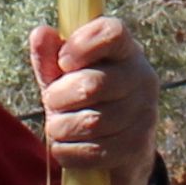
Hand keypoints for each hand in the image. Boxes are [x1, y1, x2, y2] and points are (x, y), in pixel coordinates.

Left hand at [30, 14, 162, 184]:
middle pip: (92, 84)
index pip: (112, 33)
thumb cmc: (85, 103)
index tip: (63, 61)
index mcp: (126, 51)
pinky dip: (68, 151)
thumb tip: (40, 33)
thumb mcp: (64, 77)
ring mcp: (144, 113)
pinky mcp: (137, 147)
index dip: (81, 44)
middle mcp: (142, 78)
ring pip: (90, 122)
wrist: (116, 151)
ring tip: (58, 126)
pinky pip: (92, 151)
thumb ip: (50, 56)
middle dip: (59, 97)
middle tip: (52, 102)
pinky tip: (67, 146)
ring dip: (60, 127)